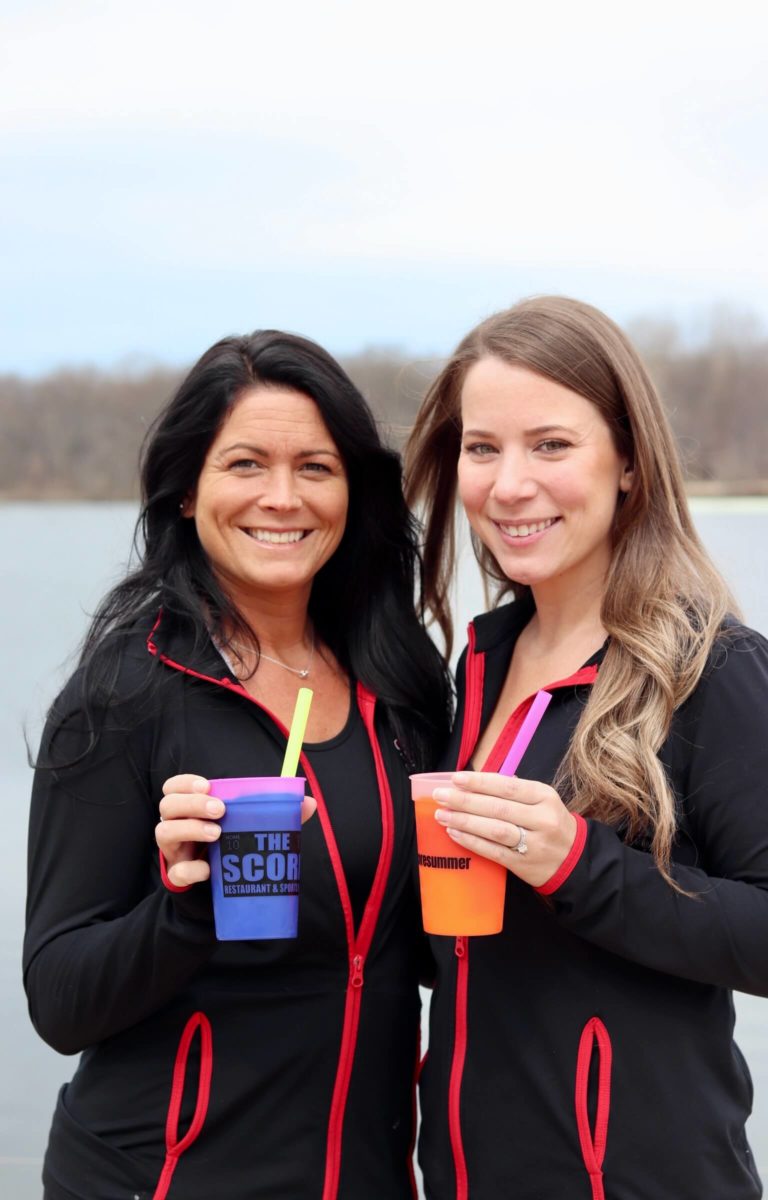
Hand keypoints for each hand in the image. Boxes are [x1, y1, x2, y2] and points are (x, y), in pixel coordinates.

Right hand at [156, 775, 316, 888]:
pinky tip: (208, 870)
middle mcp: (176, 825)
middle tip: (220, 809)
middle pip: (168, 805)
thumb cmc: (230, 845)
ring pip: (164, 832)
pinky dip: (191, 869)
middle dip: (192, 804)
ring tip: (217, 833)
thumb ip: (275, 813)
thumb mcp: (247, 826)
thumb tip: (309, 803)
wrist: (217, 887)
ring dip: (189, 829)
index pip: (174, 787)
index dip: (185, 783)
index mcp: (190, 808)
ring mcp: (175, 851)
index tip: (206, 785)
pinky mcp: (179, 876)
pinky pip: (177, 872)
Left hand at [432, 771, 576, 888]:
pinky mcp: (524, 864)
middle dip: (465, 801)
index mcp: (544, 796)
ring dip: (465, 822)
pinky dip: (472, 842)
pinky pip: (493, 851)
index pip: (507, 787)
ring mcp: (534, 843)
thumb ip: (514, 791)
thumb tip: (474, 783)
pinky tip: (455, 834)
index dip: (480, 782)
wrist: (574, 860)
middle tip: (440, 796)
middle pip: (498, 808)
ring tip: (442, 815)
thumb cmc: (550, 823)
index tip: (455, 778)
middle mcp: (541, 819)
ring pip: (495, 830)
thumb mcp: (542, 800)